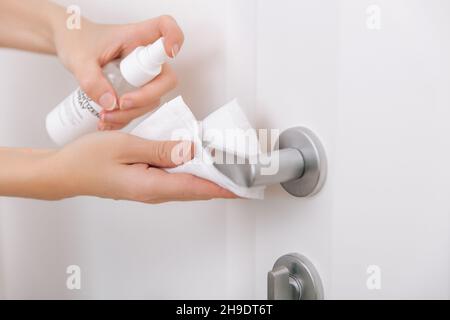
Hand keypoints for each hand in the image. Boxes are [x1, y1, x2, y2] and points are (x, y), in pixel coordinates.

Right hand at [45, 132, 234, 202]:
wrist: (65, 172)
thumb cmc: (88, 160)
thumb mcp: (127, 147)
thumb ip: (162, 149)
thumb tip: (191, 151)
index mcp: (153, 186)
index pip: (199, 187)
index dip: (225, 185)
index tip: (245, 183)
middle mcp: (155, 192)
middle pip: (198, 188)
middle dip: (222, 179)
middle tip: (242, 167)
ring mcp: (151, 189)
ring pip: (188, 183)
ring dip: (208, 174)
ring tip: (225, 160)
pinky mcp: (146, 183)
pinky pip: (175, 178)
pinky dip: (190, 169)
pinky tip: (194, 156)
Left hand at [53, 15, 183, 129]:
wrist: (70, 47)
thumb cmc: (77, 41)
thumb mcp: (79, 59)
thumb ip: (92, 80)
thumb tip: (111, 103)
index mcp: (135, 37)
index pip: (165, 28)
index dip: (174, 38)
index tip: (170, 52)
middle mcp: (144, 57)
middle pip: (165, 79)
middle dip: (146, 97)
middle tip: (121, 104)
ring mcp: (143, 76)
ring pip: (152, 99)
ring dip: (132, 113)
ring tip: (105, 116)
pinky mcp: (136, 90)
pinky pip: (139, 109)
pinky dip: (124, 118)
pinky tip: (107, 121)